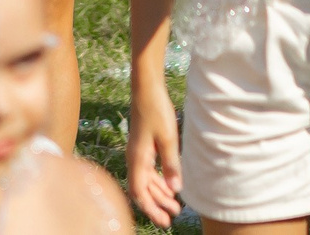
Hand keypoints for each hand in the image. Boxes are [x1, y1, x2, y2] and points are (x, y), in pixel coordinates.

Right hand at [126, 77, 183, 227]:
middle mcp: (134, 159)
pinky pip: (148, 170)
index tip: (164, 221)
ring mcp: (137, 153)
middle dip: (157, 204)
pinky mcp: (143, 147)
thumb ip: (171, 165)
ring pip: (146, 181)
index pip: (139, 193)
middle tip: (173, 216)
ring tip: (175, 204)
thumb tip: (175, 190)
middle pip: (143, 189)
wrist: (147, 89)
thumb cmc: (156, 111)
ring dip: (159, 193)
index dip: (151, 209)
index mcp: (137, 160)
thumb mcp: (169, 139)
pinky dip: (158, 180)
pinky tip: (169, 184)